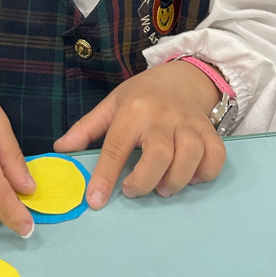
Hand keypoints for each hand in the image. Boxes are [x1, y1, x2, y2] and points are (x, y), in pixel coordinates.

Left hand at [54, 61, 225, 206]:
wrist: (183, 76)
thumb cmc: (143, 95)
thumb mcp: (111, 105)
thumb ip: (86, 129)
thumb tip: (60, 150)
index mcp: (132, 110)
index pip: (116, 146)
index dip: (105, 176)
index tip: (95, 200)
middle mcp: (162, 116)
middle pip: (158, 154)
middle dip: (145, 181)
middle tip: (133, 190)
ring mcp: (189, 124)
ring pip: (189, 156)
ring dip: (176, 180)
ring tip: (162, 187)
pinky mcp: (209, 131)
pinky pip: (215, 156)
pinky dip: (205, 173)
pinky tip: (191, 176)